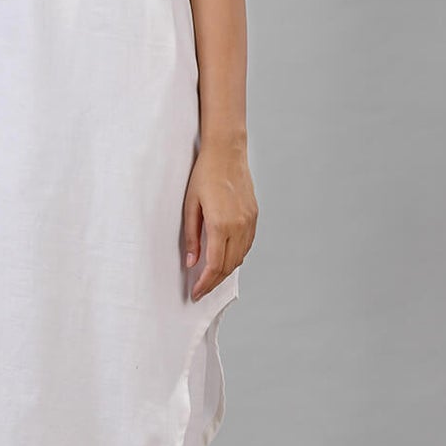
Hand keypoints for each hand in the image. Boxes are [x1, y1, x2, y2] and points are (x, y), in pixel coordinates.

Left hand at [182, 137, 257, 299]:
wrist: (227, 152)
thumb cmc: (205, 174)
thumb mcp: (190, 206)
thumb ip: (191, 237)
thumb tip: (191, 262)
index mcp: (221, 225)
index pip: (214, 266)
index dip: (205, 284)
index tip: (195, 293)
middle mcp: (239, 226)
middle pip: (228, 266)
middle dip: (214, 282)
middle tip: (201, 290)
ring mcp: (249, 222)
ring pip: (240, 257)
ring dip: (226, 271)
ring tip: (211, 278)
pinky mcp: (254, 216)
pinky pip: (247, 245)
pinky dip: (236, 257)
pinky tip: (225, 259)